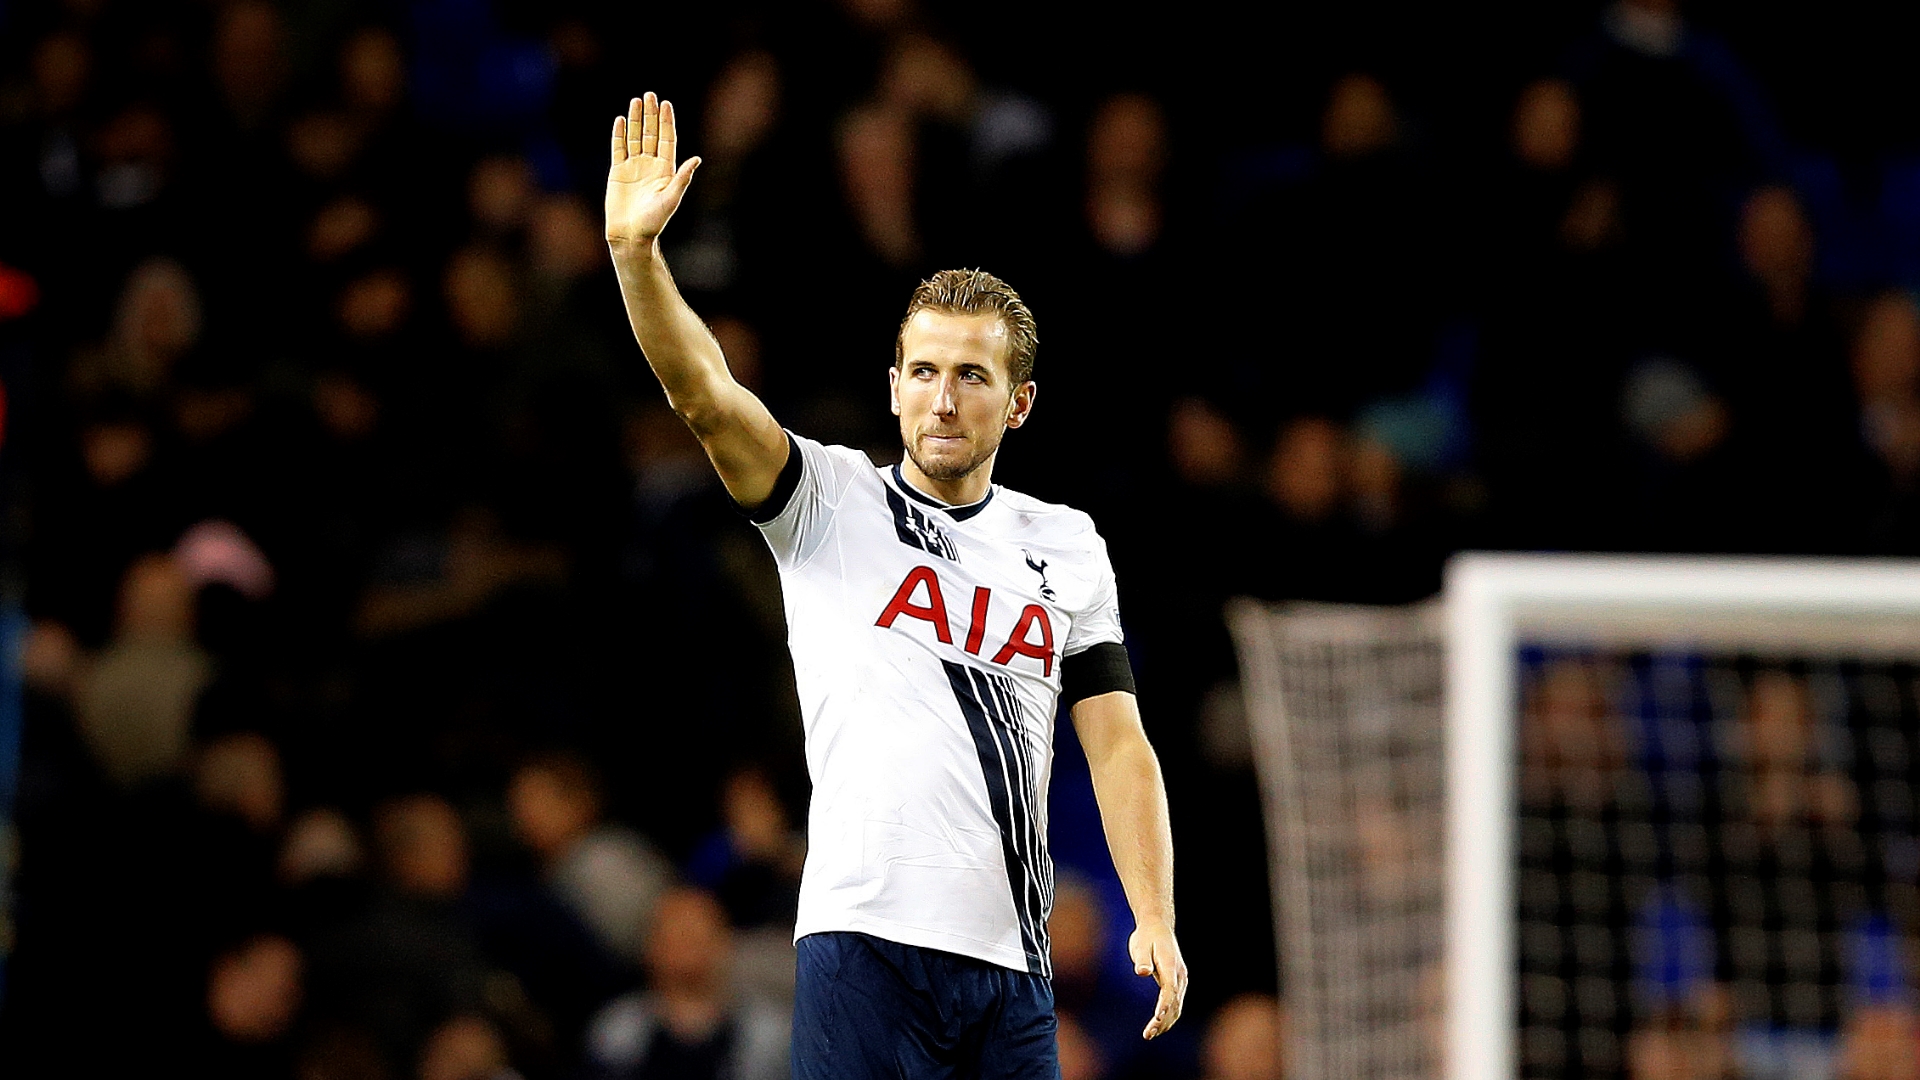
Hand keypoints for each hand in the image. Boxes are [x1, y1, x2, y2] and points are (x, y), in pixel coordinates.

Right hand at [606, 92, 699, 249]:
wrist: (631, 234)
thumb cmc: (654, 221)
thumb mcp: (671, 198)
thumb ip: (682, 178)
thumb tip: (697, 159)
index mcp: (666, 170)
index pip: (667, 140)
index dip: (666, 122)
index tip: (666, 104)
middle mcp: (651, 165)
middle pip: (651, 134)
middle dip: (651, 115)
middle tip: (650, 95)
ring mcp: (634, 167)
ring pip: (635, 138)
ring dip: (636, 120)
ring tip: (636, 101)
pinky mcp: (618, 172)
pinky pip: (619, 148)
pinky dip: (619, 134)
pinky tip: (621, 120)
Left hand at [1129, 922, 1187, 1038]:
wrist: (1157, 926)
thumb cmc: (1146, 936)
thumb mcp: (1140, 944)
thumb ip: (1142, 959)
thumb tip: (1142, 972)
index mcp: (1170, 964)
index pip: (1170, 988)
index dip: (1165, 1003)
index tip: (1157, 1017)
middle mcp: (1179, 974)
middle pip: (1174, 1001)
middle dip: (1162, 1020)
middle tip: (1148, 1034)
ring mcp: (1180, 980)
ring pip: (1177, 1006)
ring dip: (1165, 1022)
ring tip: (1149, 1035)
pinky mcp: (1177, 983)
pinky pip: (1176, 1004)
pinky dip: (1168, 1017)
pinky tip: (1158, 1026)